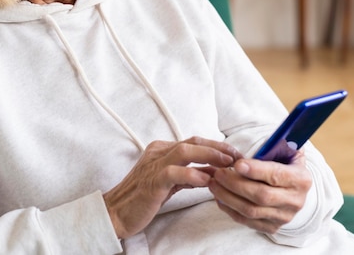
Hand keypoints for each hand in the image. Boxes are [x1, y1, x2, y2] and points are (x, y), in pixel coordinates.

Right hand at [103, 137, 241, 238]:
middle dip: (217, 147)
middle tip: (237, 156)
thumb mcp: (172, 182)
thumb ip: (191, 174)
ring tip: (226, 164)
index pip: (194, 141)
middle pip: (192, 142)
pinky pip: (174, 172)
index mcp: (162, 150)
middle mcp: (158, 152)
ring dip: (208, 155)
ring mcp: (154, 164)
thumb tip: (214, 170)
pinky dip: (192, 174)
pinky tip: (206, 181)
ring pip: (184, 151)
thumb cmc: (144, 197)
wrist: (117, 212)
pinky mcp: (152, 181)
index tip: (234, 154)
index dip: (216, 146)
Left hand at [208, 150, 311, 233]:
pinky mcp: (272, 227)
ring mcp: (284, 217)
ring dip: (228, 197)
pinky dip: (230, 209)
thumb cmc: (284, 163)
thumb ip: (276, 144)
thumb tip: (267, 140)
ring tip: (214, 184)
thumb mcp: (286, 150)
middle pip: (261, 196)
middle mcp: (295, 201)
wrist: (293, 187)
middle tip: (218, 173)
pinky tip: (219, 197)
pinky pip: (247, 221)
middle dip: (235, 184)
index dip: (256, 170)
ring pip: (251, 211)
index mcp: (301, 179)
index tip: (236, 164)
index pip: (277, 175)